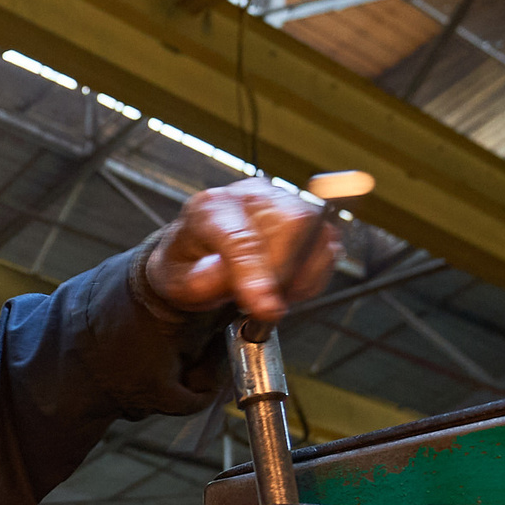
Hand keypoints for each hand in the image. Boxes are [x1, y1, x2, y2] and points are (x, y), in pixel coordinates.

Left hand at [145, 179, 337, 319]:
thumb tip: (243, 285)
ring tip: (276, 294)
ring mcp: (280, 200)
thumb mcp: (177, 283)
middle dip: (285, 273)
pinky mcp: (304, 214)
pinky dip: (314, 273)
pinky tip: (290, 284)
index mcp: (209, 209)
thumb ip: (203, 284)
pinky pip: (326, 242)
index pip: (241, 238)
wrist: (195, 255)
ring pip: (315, 230)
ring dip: (302, 275)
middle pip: (290, 224)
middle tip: (267, 304)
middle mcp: (248, 196)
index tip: (266, 308)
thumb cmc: (188, 266)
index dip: (257, 274)